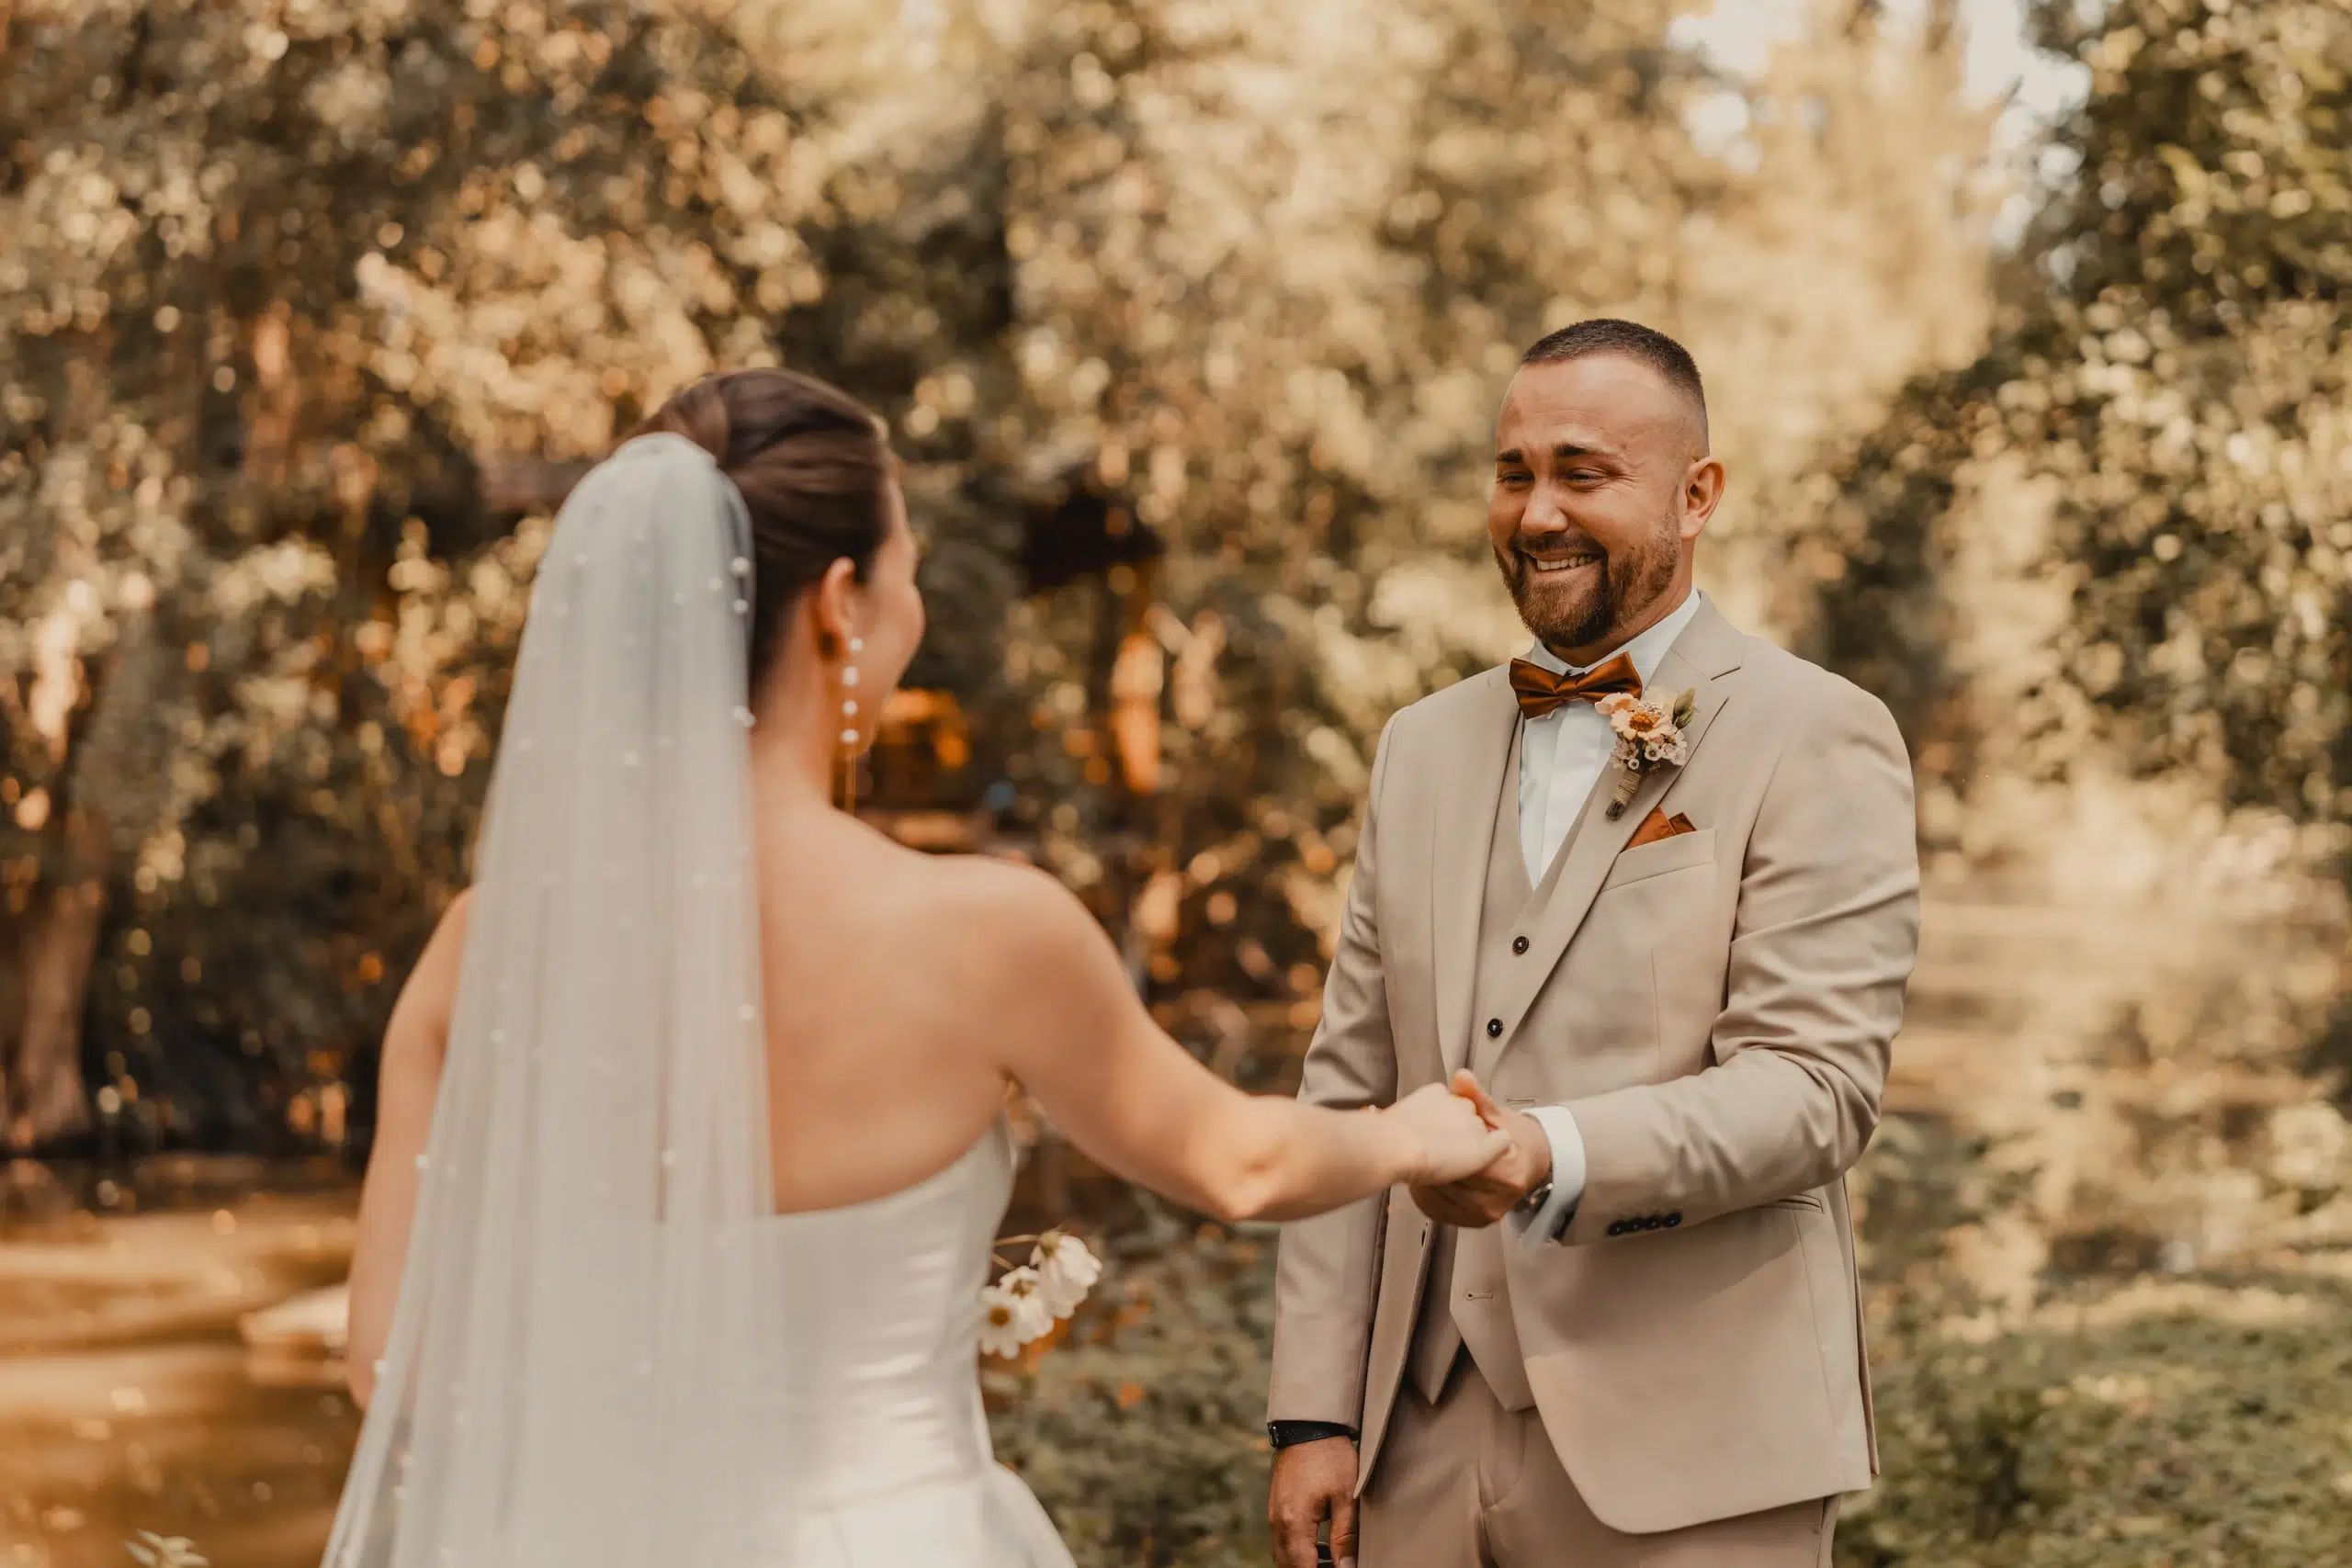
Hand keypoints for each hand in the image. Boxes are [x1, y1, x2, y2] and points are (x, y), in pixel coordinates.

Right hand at [1269, 1434, 1358, 1567]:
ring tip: (1330, 1562)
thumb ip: (1345, 1537)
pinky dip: (1297, 1551)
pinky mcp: (1276, 1506)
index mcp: (1295, 1522)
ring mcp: (1274, 1514)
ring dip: (1302, 1564)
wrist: (1307, 1425)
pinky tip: (1319, 1548)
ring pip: (1282, 1555)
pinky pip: (1282, 1540)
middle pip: (1288, 1566)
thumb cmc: (1330, 1456)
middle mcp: (1278, 1522)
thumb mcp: (1346, 1496)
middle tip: (1336, 1566)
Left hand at [1409, 1071, 1550, 1227]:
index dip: (1445, 1147)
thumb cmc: (1514, 1139)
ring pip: (1440, 1199)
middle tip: (1416, 1144)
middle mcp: (1498, 1200)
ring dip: (1423, 1179)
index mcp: (1508, 1171)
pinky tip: (1419, 1177)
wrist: (1531, 1164)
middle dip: (1432, 1162)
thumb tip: (1461, 1077)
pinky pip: (1439, 1211)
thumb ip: (1478, 1099)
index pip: (1467, 1162)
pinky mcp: (1472, 1223)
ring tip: (1416, 1158)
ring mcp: (1484, 1215)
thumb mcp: (1499, 1116)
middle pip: (1451, 1182)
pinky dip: (1424, 1194)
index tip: (1430, 1132)